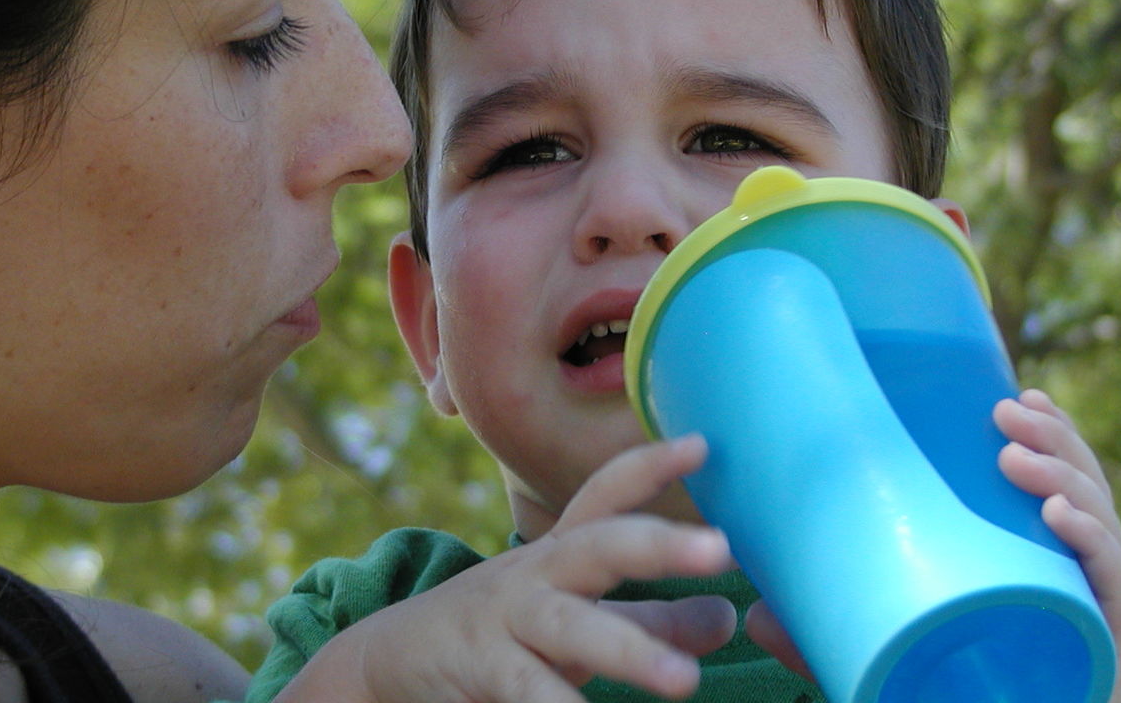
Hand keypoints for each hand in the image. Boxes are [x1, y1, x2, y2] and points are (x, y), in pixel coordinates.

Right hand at [279, 435, 735, 702]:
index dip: (651, 466)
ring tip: (686, 683)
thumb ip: (655, 618)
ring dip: (631, 650)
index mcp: (563, 551)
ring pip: (572, 627)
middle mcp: (537, 574)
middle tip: (721, 547)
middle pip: (599, 544)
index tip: (703, 443)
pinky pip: (529, 694)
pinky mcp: (484, 672)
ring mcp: (507, 622)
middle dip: (657, 543)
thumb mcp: (582, 618)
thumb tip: (728, 616)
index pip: (608, 495)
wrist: (392, 660)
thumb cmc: (510, 632)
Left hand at [747, 388, 1120, 702]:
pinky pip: (1115, 590)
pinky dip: (1092, 546)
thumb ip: (824, 632)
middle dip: (1054, 440)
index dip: (1049, 432)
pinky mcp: (1109, 650)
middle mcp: (1072, 578)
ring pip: (1099, 525)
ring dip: (1065, 478)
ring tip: (1015, 459)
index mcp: (1035, 558)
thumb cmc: (945, 696)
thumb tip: (752, 613)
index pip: (1056, 480)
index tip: (1018, 393)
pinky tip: (1057, 516)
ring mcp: (1095, 611)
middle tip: (1007, 411)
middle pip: (1084, 488)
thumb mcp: (882, 648)